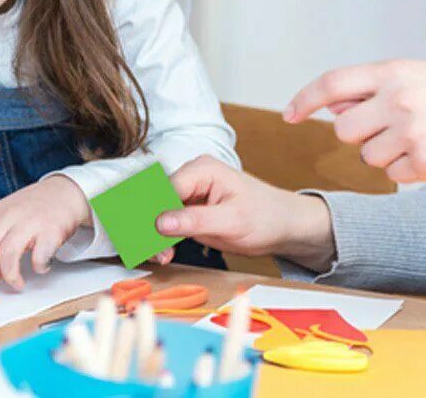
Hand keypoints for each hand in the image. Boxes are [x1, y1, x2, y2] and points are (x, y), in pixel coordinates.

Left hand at [0, 176, 89, 298]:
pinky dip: (38, 266)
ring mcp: (29, 221)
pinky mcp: (51, 229)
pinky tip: (41, 268)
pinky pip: (39, 255)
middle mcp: (8, 216)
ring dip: (10, 275)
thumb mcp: (8, 226)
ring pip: (8, 252)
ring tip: (17, 285)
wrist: (66, 192)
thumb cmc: (35, 211)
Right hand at [155, 156, 336, 271]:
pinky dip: (161, 239)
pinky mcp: (188, 210)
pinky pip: (165, 223)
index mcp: (201, 169)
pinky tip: (164, 254)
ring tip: (161, 256)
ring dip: (152, 235)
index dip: (150, 213)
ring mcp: (188, 194)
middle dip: (148, 226)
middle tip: (149, 251)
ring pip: (156, 213)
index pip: (163, 189)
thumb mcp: (232, 221)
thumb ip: (195, 220)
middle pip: (155, 200)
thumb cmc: (266, 217)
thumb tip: (159, 221)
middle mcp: (191, 177)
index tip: (143, 237)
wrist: (282, 225)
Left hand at [285, 59, 425, 184]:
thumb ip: (370, 89)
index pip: (333, 82)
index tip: (289, 115)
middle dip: (361, 134)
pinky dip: (406, 171)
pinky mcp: (425, 163)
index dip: (305, 99)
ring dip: (385, 154)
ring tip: (417, 139)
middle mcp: (401, 99)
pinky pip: (391, 175)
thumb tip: (329, 106)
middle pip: (344, 129)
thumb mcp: (414, 78)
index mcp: (394, 72)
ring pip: (367, 156)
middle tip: (392, 128)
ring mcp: (413, 132)